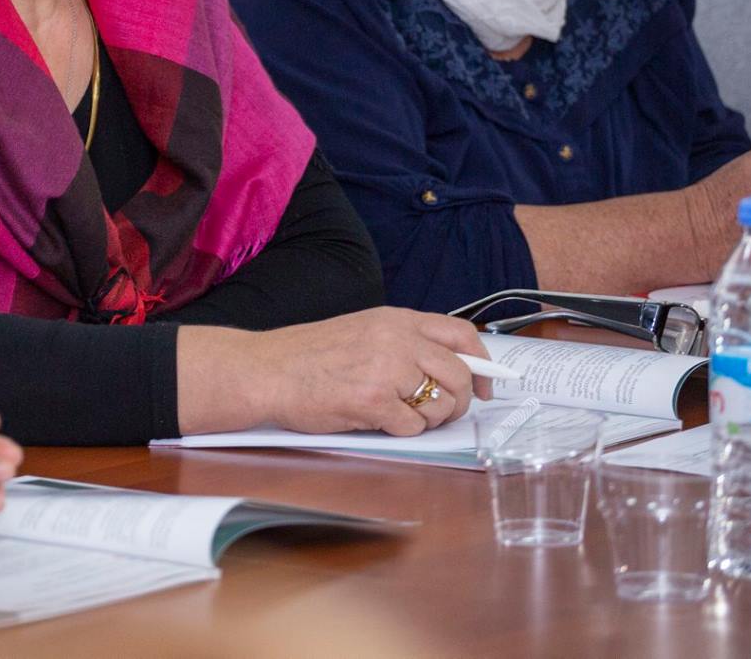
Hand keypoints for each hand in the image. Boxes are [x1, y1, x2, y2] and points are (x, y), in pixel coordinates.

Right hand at [224, 308, 493, 437]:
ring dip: (429, 419)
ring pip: (441, 405)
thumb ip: (404, 343)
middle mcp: (397, 339)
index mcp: (395, 319)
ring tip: (400, 415)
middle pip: (460, 375)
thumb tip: (451, 370)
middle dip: (458, 402)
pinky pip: (412, 427)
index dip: (482, 364)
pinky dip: (401, 431)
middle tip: (440, 413)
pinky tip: (376, 420)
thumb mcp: (362, 331)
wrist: (265, 371)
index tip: (485, 385)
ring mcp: (386, 370)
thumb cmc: (307, 356)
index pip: (461, 335)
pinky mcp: (373, 401)